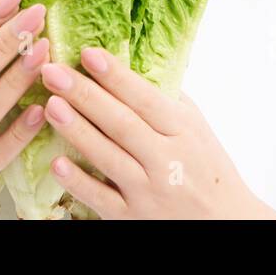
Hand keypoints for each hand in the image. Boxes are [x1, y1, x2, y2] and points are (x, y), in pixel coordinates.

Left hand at [38, 47, 275, 218]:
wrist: (225, 221)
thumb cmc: (206, 166)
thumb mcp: (195, 126)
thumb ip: (164, 97)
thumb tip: (126, 60)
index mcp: (183, 130)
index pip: (145, 99)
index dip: (115, 76)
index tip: (88, 53)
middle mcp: (167, 160)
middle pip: (121, 123)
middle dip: (84, 95)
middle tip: (53, 72)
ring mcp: (149, 192)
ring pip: (108, 158)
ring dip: (77, 131)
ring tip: (51, 105)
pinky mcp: (134, 218)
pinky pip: (101, 199)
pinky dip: (79, 182)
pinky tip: (57, 163)